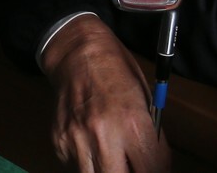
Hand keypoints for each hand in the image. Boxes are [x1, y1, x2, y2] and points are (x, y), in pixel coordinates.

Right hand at [41, 16, 169, 171]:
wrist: (79, 55)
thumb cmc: (117, 72)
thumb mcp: (145, 99)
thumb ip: (150, 134)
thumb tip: (156, 163)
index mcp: (132, 122)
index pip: (151, 168)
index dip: (158, 171)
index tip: (156, 168)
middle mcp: (103, 134)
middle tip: (132, 165)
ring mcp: (77, 140)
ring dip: (106, 171)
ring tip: (113, 158)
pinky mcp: (59, 143)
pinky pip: (75, 166)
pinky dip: (87, 162)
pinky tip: (93, 145)